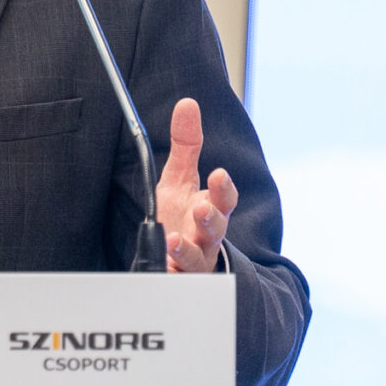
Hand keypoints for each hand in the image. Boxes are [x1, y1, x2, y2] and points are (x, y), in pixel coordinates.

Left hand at [154, 96, 237, 273]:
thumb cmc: (181, 217)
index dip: (223, 188)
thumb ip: (186, 145)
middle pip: (216, 228)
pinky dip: (170, 275)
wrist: (177, 260)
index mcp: (211, 208)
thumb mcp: (179, 179)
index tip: (219, 174)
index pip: (225, 198)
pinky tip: (161, 268)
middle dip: (211, 218)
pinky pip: (176, 280)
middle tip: (201, 208)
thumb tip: (188, 104)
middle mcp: (206, 236)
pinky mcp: (177, 279)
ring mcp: (194, 261)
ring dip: (187, 250)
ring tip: (173, 241)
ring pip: (198, 258)